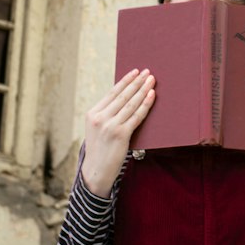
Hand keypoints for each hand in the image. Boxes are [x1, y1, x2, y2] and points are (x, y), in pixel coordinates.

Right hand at [81, 69, 155, 196]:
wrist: (96, 172)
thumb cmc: (100, 150)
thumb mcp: (96, 129)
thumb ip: (106, 115)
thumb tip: (125, 99)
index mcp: (92, 114)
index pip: (112, 93)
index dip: (125, 81)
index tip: (135, 72)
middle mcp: (100, 117)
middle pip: (123, 96)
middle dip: (137, 82)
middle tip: (147, 72)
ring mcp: (110, 126)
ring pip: (131, 104)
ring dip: (143, 90)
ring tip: (152, 80)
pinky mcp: (121, 134)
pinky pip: (137, 116)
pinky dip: (145, 105)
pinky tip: (151, 96)